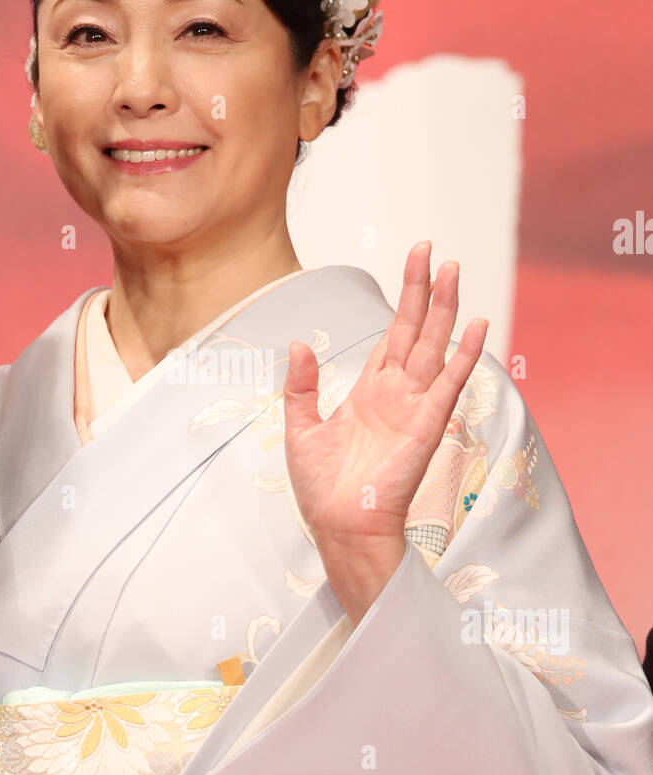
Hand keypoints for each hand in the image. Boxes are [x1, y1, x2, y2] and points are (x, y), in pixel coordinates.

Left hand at [283, 241, 487, 620]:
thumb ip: (301, 386)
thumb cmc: (322, 489)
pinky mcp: (427, 424)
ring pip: (433, 346)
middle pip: (415, 330)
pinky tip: (476, 324)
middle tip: (432, 250)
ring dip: (445, 308)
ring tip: (454, 269)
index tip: (413, 263)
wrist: (339, 525)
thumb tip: (299, 343)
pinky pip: (449, 383)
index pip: (392, 336)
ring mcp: (414, 407)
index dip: (403, 301)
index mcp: (370, 393)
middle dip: (423, 290)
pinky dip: (463, 354)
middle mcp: (396, 394)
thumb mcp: (300, 429)